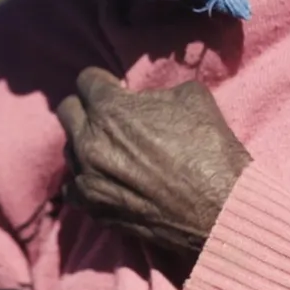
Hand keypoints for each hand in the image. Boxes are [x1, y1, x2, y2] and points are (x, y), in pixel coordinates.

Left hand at [56, 66, 250, 254]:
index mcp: (109, 109)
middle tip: (109, 117)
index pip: (86, 80)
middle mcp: (89, 141)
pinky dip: (85, 180)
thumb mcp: (191, 96)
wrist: (221, 210)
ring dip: (85, 144)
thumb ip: (155, 92)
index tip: (115, 89)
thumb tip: (143, 99)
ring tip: (111, 151)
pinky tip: (104, 179)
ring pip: (69, 149)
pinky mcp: (93, 209)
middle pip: (67, 111)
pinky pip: (72, 187)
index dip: (103, 82)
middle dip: (86, 108)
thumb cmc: (210, 149)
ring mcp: (87, 178)